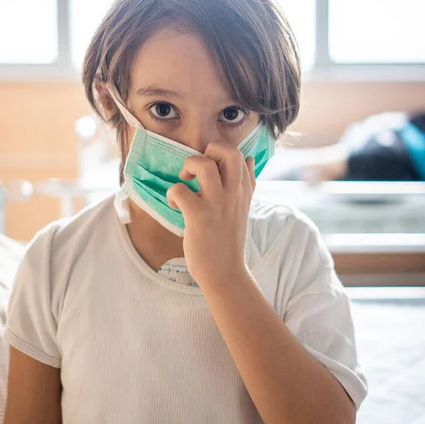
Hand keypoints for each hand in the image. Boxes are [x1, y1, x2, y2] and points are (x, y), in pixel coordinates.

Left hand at [166, 142, 255, 290]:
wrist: (226, 272)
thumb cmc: (230, 240)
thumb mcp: (244, 208)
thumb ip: (248, 184)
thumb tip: (251, 159)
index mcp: (244, 190)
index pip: (240, 155)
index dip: (220, 154)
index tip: (210, 169)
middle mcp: (234, 193)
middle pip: (228, 151)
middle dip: (208, 151)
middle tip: (197, 170)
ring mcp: (217, 204)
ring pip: (204, 165)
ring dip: (189, 167)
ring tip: (185, 182)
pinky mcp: (199, 216)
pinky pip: (180, 190)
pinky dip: (172, 194)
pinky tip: (175, 205)